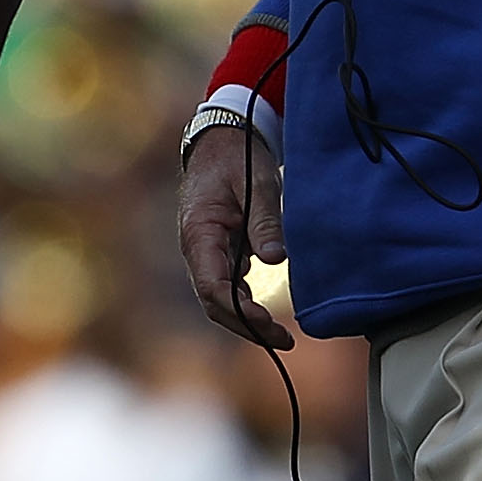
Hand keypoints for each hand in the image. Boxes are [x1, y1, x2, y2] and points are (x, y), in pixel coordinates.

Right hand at [179, 120, 292, 350]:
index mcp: (200, 233)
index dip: (238, 310)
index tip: (266, 321)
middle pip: (214, 302)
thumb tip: (275, 258)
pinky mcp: (220, 251)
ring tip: (282, 336)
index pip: (212, 285)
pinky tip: (269, 315)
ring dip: (247, 319)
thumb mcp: (256, 182)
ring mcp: (208, 252)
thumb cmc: (237, 157)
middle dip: (246, 325)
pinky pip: (229, 286)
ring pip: (221, 298)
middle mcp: (198, 249)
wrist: (221, 140)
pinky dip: (247, 303)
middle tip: (283, 340)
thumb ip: (265, 220)